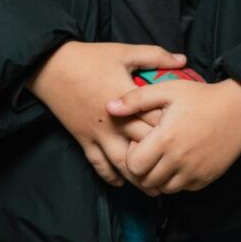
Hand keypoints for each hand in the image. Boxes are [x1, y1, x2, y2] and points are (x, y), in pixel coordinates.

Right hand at [29, 41, 184, 186]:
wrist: (49, 66)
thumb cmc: (90, 57)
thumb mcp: (125, 52)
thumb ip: (156, 56)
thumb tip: (184, 59)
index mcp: (127, 101)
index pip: (155, 121)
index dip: (174, 130)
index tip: (191, 137)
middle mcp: (114, 123)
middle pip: (142, 147)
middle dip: (161, 160)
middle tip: (180, 171)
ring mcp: (97, 134)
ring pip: (120, 163)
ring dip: (138, 178)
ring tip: (155, 189)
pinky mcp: (83, 140)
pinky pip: (97, 164)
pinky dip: (109, 176)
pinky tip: (122, 183)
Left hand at [105, 79, 240, 194]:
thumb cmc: (203, 97)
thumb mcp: (169, 89)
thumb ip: (136, 98)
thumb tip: (109, 107)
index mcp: (165, 139)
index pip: (132, 165)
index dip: (132, 154)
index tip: (142, 141)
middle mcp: (178, 160)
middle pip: (145, 180)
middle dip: (143, 169)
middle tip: (152, 150)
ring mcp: (194, 172)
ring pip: (163, 188)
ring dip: (159, 177)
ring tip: (165, 157)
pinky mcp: (206, 178)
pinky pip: (183, 188)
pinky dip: (177, 180)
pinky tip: (181, 161)